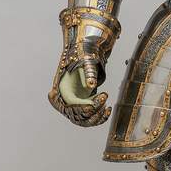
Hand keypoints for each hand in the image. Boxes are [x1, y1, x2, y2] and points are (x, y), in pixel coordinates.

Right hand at [48, 6, 117, 126]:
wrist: (87, 51)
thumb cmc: (84, 54)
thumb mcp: (85, 60)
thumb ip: (88, 73)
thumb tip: (92, 85)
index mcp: (62, 87)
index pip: (67, 103)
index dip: (78, 107)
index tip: (90, 105)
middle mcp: (66, 97)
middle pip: (75, 114)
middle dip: (91, 111)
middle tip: (103, 99)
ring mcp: (75, 102)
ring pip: (83, 119)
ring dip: (96, 117)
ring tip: (107, 107)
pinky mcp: (84, 104)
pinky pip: (90, 116)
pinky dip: (99, 116)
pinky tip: (108, 110)